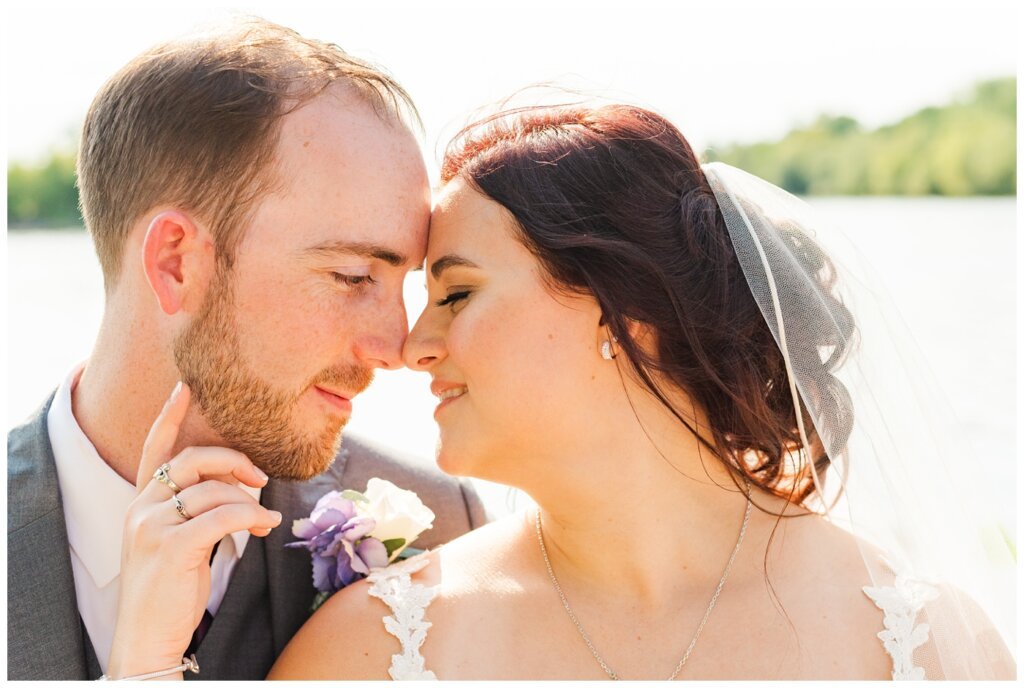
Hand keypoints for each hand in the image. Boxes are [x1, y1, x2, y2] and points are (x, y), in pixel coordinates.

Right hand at [106, 382, 282, 679]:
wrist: (146, 638)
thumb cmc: (169, 591)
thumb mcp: (179, 542)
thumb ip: (198, 511)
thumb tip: (245, 487)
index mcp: (141, 503)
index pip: (154, 448)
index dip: (171, 416)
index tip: (187, 386)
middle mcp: (142, 508)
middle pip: (194, 460)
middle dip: (234, 460)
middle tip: (261, 476)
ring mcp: (152, 526)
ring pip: (215, 490)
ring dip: (250, 501)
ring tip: (265, 518)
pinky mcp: (170, 547)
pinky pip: (223, 516)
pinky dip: (252, 518)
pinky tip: (266, 527)